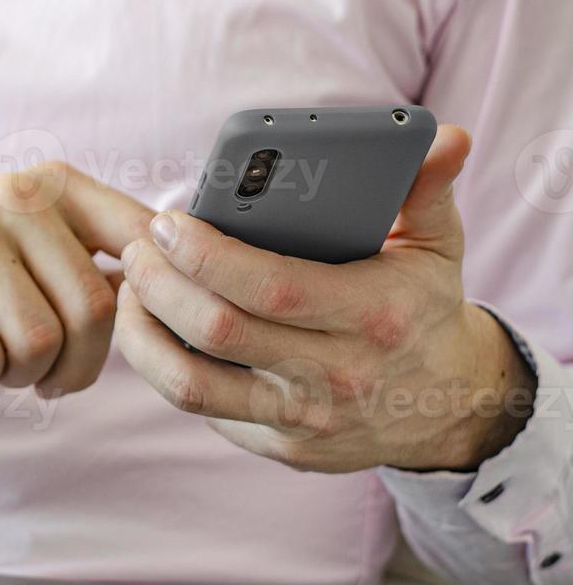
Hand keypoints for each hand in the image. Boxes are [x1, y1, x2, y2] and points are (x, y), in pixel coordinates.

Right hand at [0, 162, 154, 397]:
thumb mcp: (46, 242)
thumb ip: (114, 249)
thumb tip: (196, 282)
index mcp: (59, 184)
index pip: (143, 245)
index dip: (152, 304)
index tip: (130, 333)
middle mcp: (16, 193)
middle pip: (93, 310)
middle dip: (76, 364)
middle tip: (50, 372)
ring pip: (38, 341)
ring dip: (24, 373)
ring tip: (5, 357)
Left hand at [115, 125, 534, 473]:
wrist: (451, 405)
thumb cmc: (422, 307)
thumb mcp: (436, 246)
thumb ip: (427, 188)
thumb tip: (446, 137)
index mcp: (373, 314)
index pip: (271, 287)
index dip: (206, 256)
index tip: (168, 223)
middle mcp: (337, 375)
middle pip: (217, 332)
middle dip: (159, 284)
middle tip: (138, 248)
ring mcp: (305, 420)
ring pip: (191, 387)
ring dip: (142, 334)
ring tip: (132, 290)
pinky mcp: (281, 448)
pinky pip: (205, 411)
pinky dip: (169, 367)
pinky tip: (158, 329)